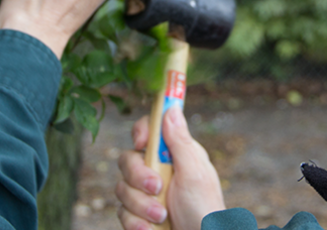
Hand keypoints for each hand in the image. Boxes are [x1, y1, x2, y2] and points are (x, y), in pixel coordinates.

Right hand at [116, 107, 225, 229]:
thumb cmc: (205, 210)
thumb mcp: (194, 173)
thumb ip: (180, 141)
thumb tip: (171, 107)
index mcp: (174, 154)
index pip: (149, 130)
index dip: (140, 132)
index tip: (141, 144)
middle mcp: (158, 169)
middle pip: (127, 158)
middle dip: (138, 176)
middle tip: (157, 188)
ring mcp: (145, 193)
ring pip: (121, 188)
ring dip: (140, 205)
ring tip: (161, 217)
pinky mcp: (138, 215)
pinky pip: (121, 212)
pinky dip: (135, 223)